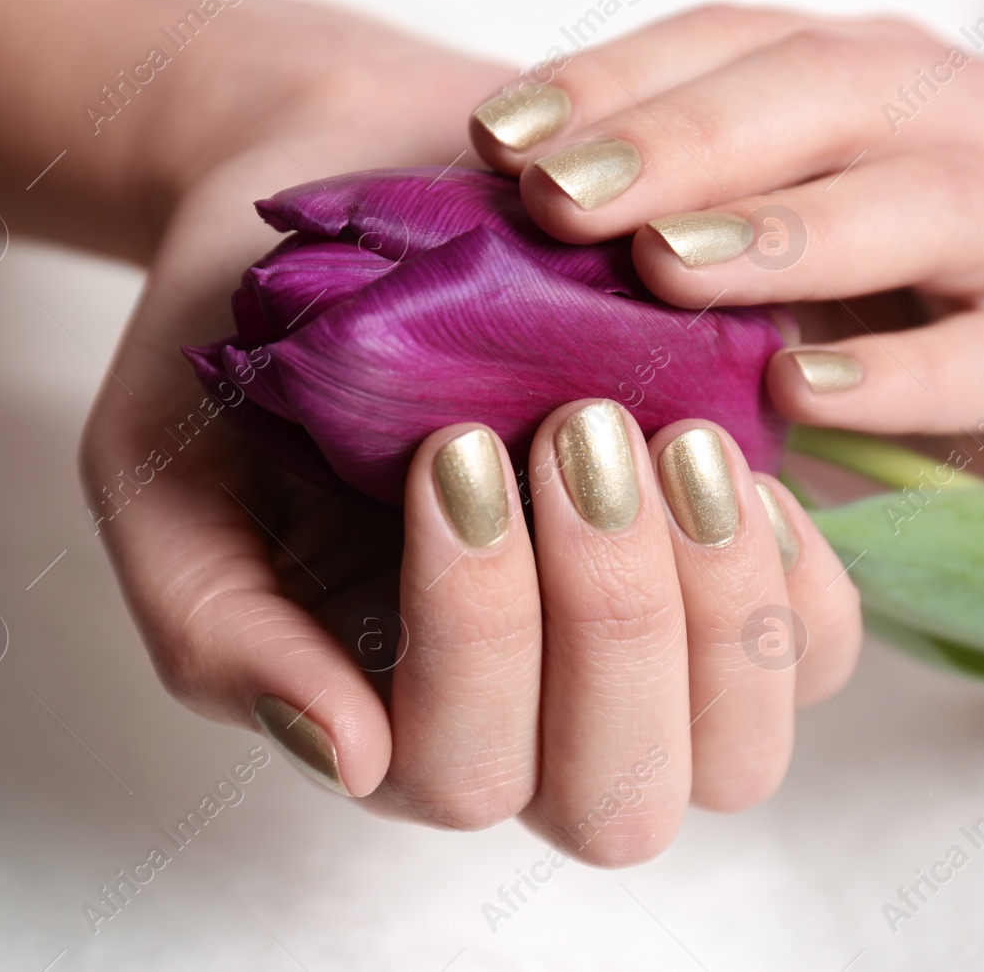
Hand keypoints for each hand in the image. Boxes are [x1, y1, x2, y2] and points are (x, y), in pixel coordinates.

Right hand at [81, 19, 860, 865]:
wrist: (352, 186)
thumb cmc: (244, 341)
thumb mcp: (167, 477)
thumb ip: (224, 635)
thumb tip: (353, 760)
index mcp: (389, 711)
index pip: (458, 769)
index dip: (475, 631)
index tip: (457, 443)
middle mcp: (531, 714)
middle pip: (619, 798)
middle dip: (612, 622)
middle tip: (581, 432)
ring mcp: (648, 659)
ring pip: (736, 753)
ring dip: (717, 606)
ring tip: (680, 438)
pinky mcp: (733, 575)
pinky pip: (816, 650)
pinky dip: (796, 571)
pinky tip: (740, 460)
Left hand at [470, 6, 983, 491]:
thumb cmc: (899, 318)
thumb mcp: (777, 253)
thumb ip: (664, 226)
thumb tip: (486, 225)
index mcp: (883, 80)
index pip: (735, 44)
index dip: (615, 81)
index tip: (496, 142)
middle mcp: (977, 126)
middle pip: (829, 95)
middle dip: (685, 143)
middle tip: (562, 199)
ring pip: (931, 203)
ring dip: (790, 231)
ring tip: (667, 270)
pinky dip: (901, 376)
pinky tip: (797, 392)